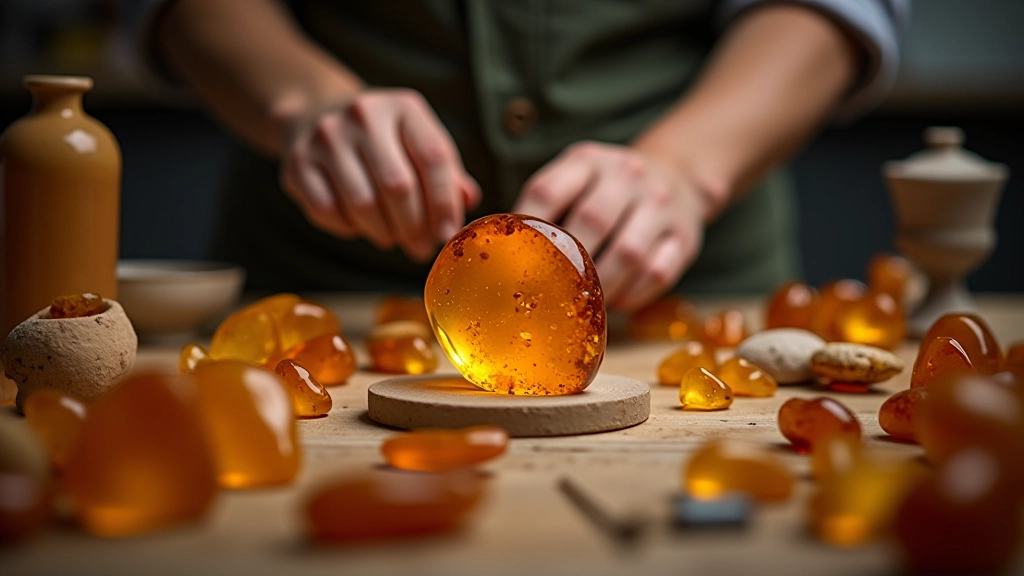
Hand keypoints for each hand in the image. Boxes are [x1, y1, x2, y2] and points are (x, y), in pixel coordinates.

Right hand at [279, 89, 479, 260]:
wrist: (315, 114)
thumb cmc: (382, 139)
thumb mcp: (417, 141)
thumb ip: (447, 173)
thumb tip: (468, 203)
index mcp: (404, 107)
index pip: (434, 159)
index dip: (444, 204)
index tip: (447, 235)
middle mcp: (363, 114)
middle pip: (398, 186)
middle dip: (414, 227)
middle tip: (420, 249)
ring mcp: (326, 136)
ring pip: (363, 204)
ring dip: (383, 232)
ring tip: (391, 237)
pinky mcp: (298, 162)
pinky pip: (328, 211)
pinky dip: (349, 229)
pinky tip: (358, 225)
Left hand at [514, 142, 708, 309]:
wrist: (677, 177)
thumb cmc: (607, 190)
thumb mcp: (576, 177)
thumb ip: (543, 206)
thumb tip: (494, 250)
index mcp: (588, 161)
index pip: (548, 191)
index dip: (526, 228)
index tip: (511, 259)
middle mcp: (628, 175)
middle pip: (591, 222)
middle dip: (566, 263)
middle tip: (547, 292)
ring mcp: (660, 205)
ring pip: (628, 252)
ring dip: (601, 286)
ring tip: (583, 305)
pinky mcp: (684, 237)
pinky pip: (657, 273)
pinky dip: (633, 294)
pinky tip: (616, 302)